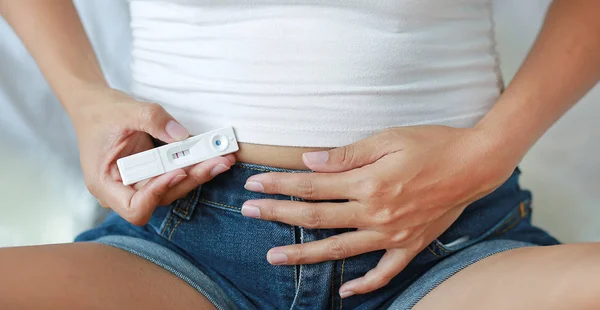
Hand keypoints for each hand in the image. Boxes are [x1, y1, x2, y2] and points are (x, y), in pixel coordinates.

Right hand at [70, 86, 234, 224]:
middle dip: (191, 179)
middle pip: (161, 198)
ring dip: (198, 174)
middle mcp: (122, 191)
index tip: (178, 171)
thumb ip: (153, 119)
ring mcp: (138, 185)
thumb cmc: (103, 112)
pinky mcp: (152, 176)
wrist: (95, 107)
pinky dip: (193, 166)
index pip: (134, 206)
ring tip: (222, 159)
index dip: (158, 193)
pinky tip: (212, 155)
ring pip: (173, 188)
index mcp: (105, 183)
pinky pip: (174, 176)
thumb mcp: (126, 110)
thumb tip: (182, 135)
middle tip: (218, 162)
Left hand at [241, 125, 517, 297]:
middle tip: (248, 212)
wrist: (475, 164)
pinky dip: (366, 284)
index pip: (312, 186)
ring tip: (274, 256)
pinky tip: (347, 291)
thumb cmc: (431, 144)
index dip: (280, 184)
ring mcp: (393, 234)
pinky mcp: (410, 244)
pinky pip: (385, 271)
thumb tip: (310, 161)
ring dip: (305, 253)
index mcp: (368, 183)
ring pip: (340, 249)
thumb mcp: (387, 139)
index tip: (255, 184)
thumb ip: (347, 154)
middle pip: (316, 216)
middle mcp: (376, 213)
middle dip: (278, 213)